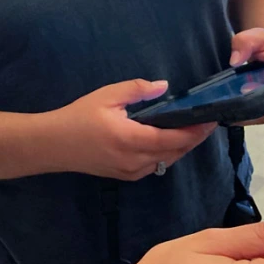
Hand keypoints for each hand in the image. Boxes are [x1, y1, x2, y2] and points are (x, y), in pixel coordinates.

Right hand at [45, 79, 215, 180]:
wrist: (53, 145)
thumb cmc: (78, 117)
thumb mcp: (106, 96)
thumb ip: (137, 89)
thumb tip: (164, 86)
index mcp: (131, 139)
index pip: (173, 139)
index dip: (195, 131)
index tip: (211, 119)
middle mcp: (134, 160)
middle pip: (175, 153)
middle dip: (194, 138)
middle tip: (207, 122)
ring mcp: (130, 172)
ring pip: (166, 162)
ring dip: (181, 147)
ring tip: (192, 129)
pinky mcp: (125, 176)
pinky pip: (154, 166)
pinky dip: (166, 154)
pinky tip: (168, 140)